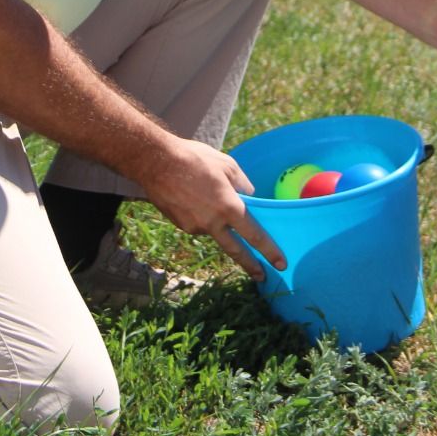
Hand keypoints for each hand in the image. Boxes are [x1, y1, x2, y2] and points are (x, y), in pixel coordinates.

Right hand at [135, 137, 286, 280]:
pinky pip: (199, 224)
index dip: (269, 251)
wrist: (155, 162)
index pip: (254, 235)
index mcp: (228, 207)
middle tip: (262, 276)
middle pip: (235, 250)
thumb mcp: (227, 165)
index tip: (280, 263)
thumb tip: (249, 197)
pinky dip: (202, 216)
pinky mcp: (181, 225)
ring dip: (218, 222)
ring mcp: (194, 226)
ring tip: (206, 195)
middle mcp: (212, 222)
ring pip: (214, 230)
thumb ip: (243, 185)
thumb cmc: (194, 159)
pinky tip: (193, 198)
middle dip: (250, 265)